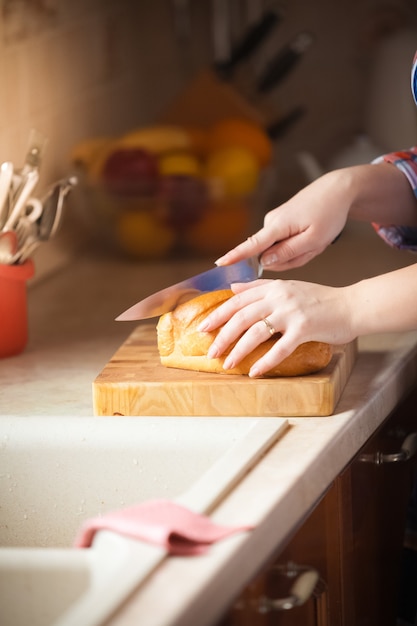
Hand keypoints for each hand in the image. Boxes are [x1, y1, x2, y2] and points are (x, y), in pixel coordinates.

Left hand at [197, 279, 354, 376]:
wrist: (352, 306)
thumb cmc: (321, 300)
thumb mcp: (289, 287)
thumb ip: (261, 287)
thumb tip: (233, 288)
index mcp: (273, 287)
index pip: (237, 300)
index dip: (218, 314)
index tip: (203, 328)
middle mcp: (279, 297)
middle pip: (241, 317)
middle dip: (222, 336)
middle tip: (210, 353)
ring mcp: (291, 312)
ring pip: (255, 332)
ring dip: (238, 351)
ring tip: (227, 365)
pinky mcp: (304, 329)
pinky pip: (279, 348)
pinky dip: (265, 362)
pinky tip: (254, 373)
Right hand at [215, 170, 350, 270]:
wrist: (337, 190)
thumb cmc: (329, 214)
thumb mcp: (314, 240)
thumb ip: (288, 253)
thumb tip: (263, 262)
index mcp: (278, 226)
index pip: (252, 245)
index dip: (236, 256)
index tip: (220, 263)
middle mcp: (271, 222)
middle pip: (272, 255)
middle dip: (293, 258)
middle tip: (315, 247)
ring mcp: (275, 221)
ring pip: (280, 250)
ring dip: (299, 251)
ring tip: (316, 238)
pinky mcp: (280, 222)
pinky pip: (285, 243)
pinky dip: (300, 244)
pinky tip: (313, 234)